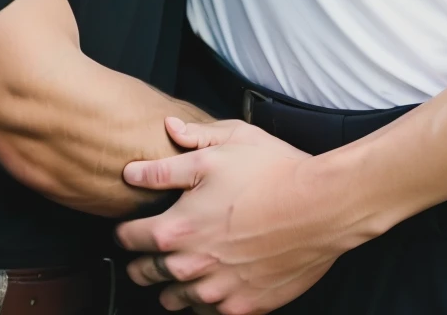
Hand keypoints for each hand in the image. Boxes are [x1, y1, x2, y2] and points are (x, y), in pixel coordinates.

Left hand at [118, 117, 345, 314]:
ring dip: (168, 285)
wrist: (321, 207)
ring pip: (174, 299)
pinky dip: (202, 302)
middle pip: (145, 274)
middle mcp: (192, 264)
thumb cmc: (272, 173)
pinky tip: (207, 286)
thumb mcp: (220, 148)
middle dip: (140, 262)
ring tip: (173, 273)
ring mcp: (218, 290)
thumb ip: (171, 161)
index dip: (125, 230)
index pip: (130, 238)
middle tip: (143, 253)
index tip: (127, 227)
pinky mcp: (244, 306)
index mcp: (178, 226)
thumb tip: (135, 169)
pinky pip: (208, 314)